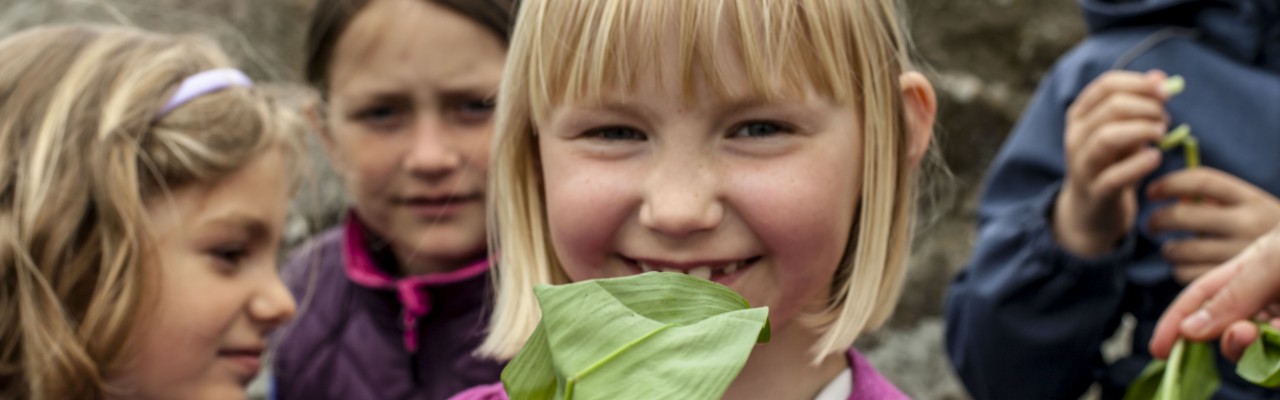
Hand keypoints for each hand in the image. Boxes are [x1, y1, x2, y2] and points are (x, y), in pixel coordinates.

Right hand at [1054, 70, 1170, 256]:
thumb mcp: (1121, 131)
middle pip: (1112, 107)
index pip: (1107, 85)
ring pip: (1108, 137)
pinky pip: (1116, 176)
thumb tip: (1159, 77)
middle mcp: (1076, 137)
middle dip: (1147, 108)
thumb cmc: (1110, 164)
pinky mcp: (1096, 192)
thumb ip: (1138, 104)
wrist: (1090, 212)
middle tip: (1165, 119)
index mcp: (1079, 116)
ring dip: (1143, 130)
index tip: (1165, 91)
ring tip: (1162, 134)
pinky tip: (1156, 158)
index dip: (1140, 83)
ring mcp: (1083, 165)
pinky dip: (1140, 164)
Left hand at [1147, 168, 1279, 283]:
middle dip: (1158, 220)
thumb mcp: (1253, 210)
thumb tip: (1175, 197)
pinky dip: (1178, 270)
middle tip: (1152, 225)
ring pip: (1182, 249)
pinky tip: (1185, 267)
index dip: (1170, 183)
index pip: (1202, 180)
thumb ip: (1217, 201)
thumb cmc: (1265, 233)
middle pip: (1183, 216)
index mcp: (1253, 200)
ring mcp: (1241, 254)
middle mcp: (1249, 224)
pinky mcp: (1233, 283)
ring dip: (1168, 249)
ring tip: (1171, 250)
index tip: (1151, 191)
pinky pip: (1187, 274)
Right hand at [1150, 224, 1279, 360]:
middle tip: (1242, 335)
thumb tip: (1188, 329)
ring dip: (1252, 346)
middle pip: (1221, 328)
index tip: (1158, 350)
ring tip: (1278, 328)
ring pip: (1248, 348)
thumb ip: (1233, 294)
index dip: (1175, 322)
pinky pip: (1274, 361)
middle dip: (1224, 337)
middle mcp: (1260, 298)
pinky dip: (1276, 355)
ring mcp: (1277, 318)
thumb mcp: (1272, 260)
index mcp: (1247, 271)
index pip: (1199, 298)